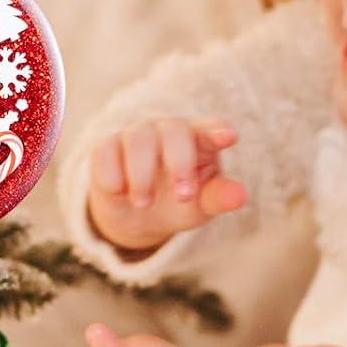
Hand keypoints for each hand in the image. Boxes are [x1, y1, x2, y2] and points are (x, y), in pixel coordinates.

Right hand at [86, 119, 245, 254]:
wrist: (137, 217)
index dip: (217, 131)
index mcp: (199, 140)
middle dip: (180, 162)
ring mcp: (136, 135)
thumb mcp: (201, 205)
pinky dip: (112, 174)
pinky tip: (119, 193)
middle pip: (174, 130)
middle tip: (183, 196)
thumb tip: (241, 196)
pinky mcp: (106, 147)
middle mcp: (168, 131)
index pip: (210, 129)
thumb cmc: (179, 202)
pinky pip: (106, 151)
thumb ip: (219, 197)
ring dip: (142, 174)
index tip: (229, 137)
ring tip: (144, 204)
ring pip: (138, 138)